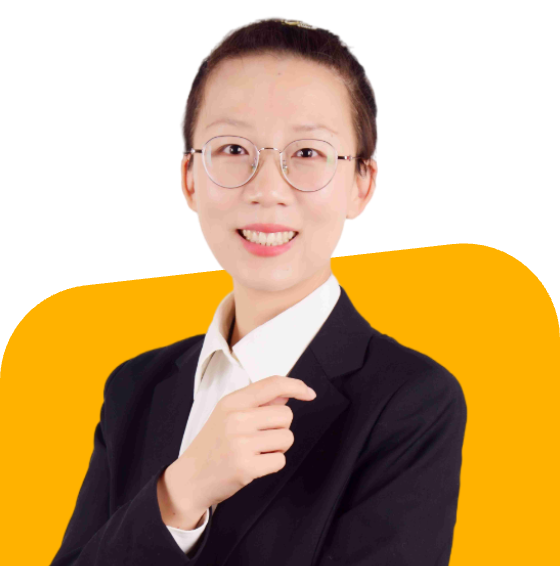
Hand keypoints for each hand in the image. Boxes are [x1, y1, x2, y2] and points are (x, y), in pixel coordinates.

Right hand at [166, 375, 316, 514]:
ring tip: (255, 450)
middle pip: (286, 414)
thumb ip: (257, 402)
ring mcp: (241, 443)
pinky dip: (272, 463)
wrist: (190, 478)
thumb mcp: (227, 414)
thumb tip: (287, 393)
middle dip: (280, 427)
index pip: (273, 384)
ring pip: (286, 437)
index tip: (309, 393)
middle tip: (259, 437)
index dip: (296, 386)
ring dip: (277, 446)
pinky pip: (280, 460)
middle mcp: (237, 418)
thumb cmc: (212, 444)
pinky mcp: (246, 467)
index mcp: (233, 401)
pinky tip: (254, 464)